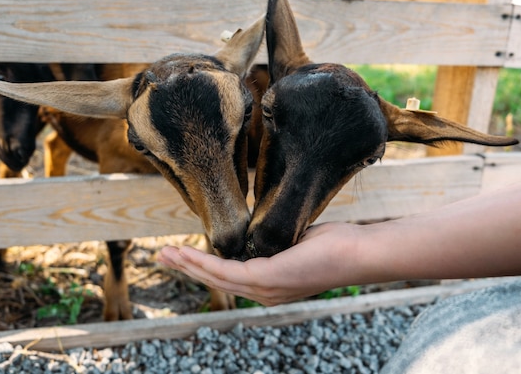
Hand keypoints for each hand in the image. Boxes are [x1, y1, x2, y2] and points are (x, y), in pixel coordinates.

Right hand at [157, 222, 361, 305]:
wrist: (358, 252)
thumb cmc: (334, 244)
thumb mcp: (295, 240)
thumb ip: (272, 240)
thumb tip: (258, 227)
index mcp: (271, 284)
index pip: (230, 276)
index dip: (204, 267)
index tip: (183, 255)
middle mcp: (265, 292)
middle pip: (217, 280)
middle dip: (187, 268)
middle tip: (163, 256)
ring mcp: (266, 289)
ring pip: (216, 277)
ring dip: (188, 265)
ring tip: (165, 254)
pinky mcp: (268, 279)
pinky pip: (228, 271)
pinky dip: (204, 263)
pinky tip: (186, 254)